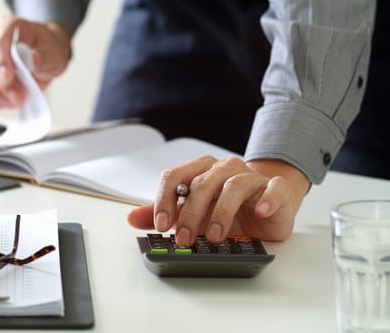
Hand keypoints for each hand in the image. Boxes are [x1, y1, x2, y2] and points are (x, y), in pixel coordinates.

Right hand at [0, 15, 70, 108]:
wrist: (46, 58)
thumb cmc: (48, 50)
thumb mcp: (53, 51)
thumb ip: (43, 55)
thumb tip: (32, 58)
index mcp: (9, 27)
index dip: (1, 61)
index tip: (8, 77)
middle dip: (2, 86)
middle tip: (19, 98)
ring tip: (16, 101)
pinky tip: (7, 102)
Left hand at [127, 156, 309, 244]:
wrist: (266, 203)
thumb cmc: (227, 206)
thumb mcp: (193, 211)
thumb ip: (166, 213)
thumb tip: (132, 218)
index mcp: (200, 171)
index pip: (175, 176)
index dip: (164, 200)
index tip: (161, 224)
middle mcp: (223, 169)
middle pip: (201, 184)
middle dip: (189, 213)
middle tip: (184, 237)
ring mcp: (250, 177)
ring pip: (233, 186)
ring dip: (221, 211)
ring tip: (215, 236)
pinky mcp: (275, 188)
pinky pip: (273, 188)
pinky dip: (267, 199)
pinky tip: (259, 212)